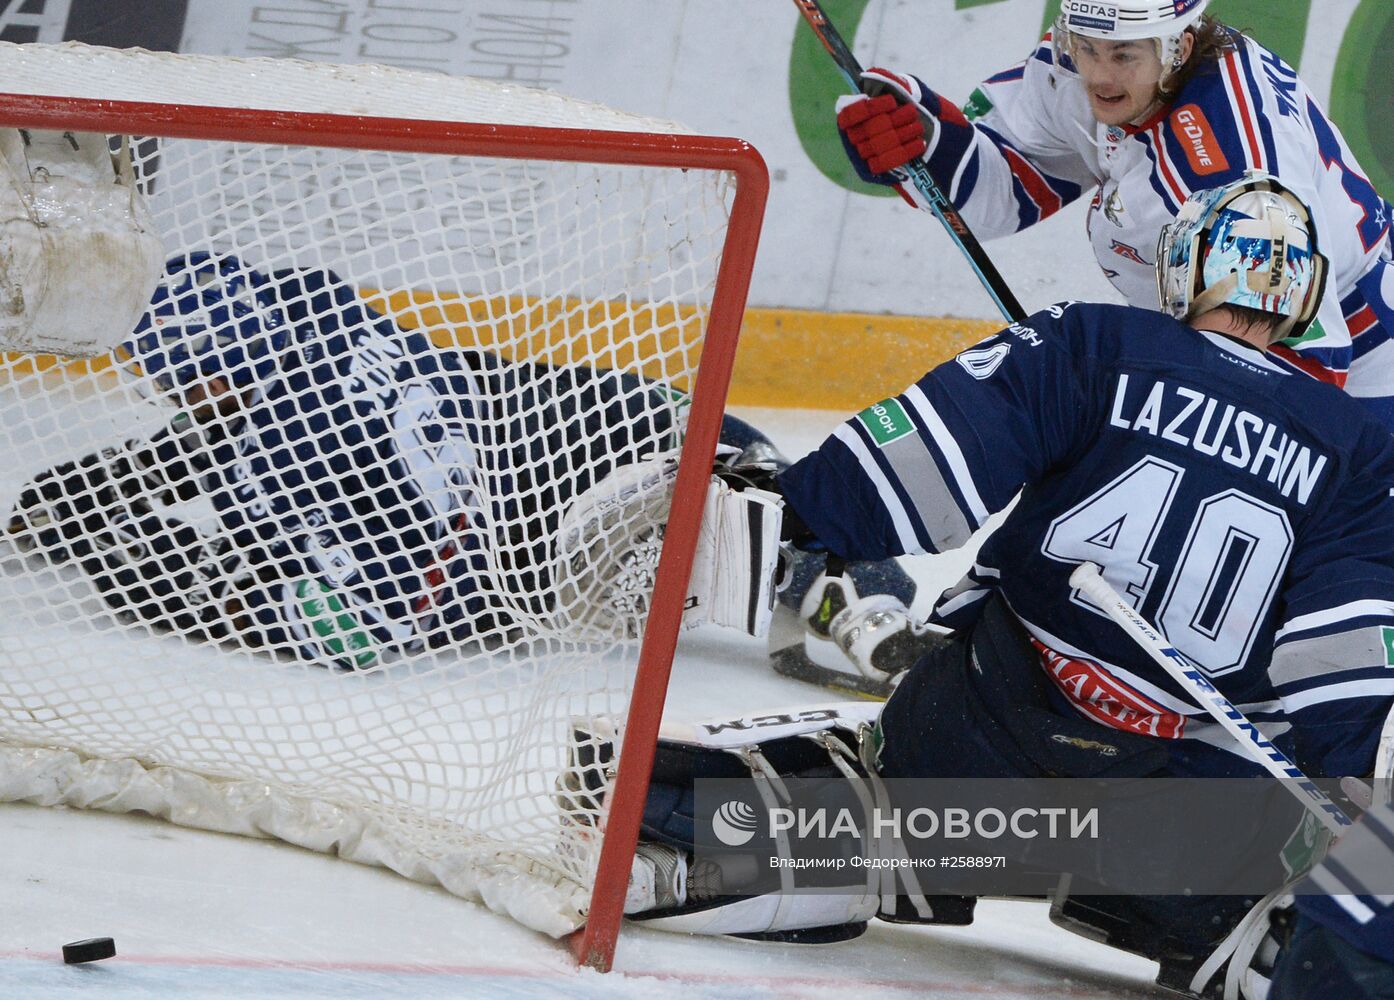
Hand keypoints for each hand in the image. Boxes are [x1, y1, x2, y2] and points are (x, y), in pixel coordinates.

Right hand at [836, 68, 933, 182]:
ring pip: (880, 146)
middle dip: (895, 119)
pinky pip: (885, 164)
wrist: (909, 133)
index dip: (871, 108)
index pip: (850, 112)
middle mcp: (850, 136)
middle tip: (912, 112)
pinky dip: (904, 152)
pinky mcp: (870, 171)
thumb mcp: (894, 90)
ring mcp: (859, 155)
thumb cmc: (898, 108)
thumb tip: (872, 74)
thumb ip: (885, 81)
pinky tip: (917, 144)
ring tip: (917, 127)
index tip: (891, 102)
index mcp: (848, 115)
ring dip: (902, 134)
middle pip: (870, 129)